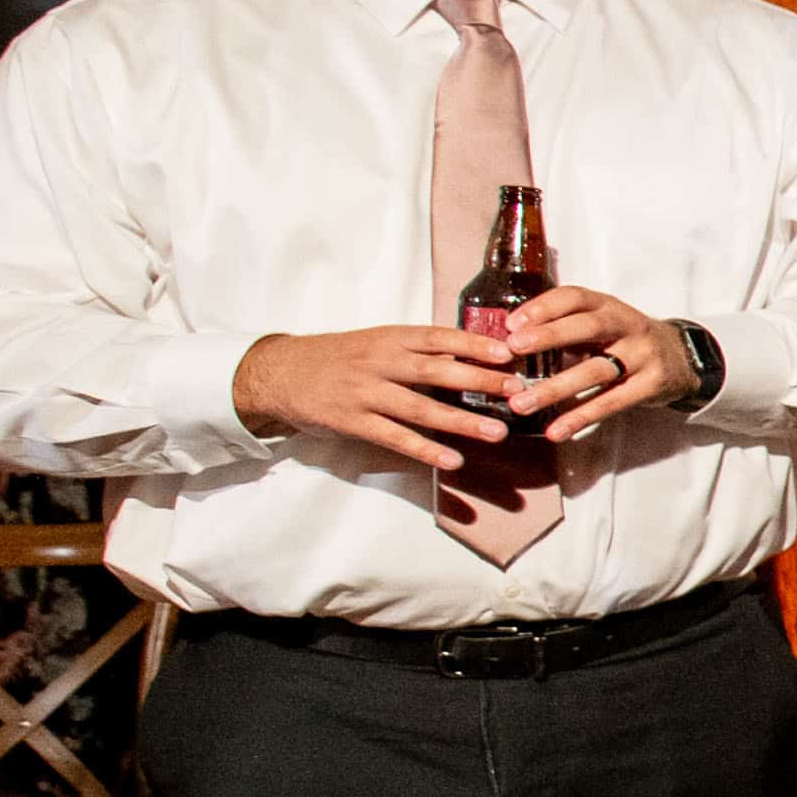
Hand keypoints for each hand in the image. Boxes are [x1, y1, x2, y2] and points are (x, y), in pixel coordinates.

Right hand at [231, 323, 526, 470]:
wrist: (280, 372)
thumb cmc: (341, 357)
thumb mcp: (378, 342)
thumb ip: (419, 350)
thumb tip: (472, 355)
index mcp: (391, 338)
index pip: (438, 337)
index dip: (474, 343)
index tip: (509, 351)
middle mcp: (380, 362)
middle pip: (435, 370)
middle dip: (479, 380)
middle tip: (517, 390)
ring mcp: (365, 393)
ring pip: (419, 406)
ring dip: (461, 421)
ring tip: (497, 433)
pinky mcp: (353, 421)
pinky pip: (394, 437)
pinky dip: (424, 449)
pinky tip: (452, 459)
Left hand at [476, 283, 701, 441]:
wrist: (684, 357)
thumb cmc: (626, 340)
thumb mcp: (601, 324)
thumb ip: (564, 328)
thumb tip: (508, 340)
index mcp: (608, 306)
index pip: (575, 297)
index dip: (543, 308)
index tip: (511, 324)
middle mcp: (628, 325)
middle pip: (588, 327)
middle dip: (549, 336)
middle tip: (513, 349)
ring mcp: (643, 355)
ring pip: (596, 370)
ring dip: (555, 388)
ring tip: (521, 404)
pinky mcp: (652, 384)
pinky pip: (613, 402)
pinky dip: (582, 417)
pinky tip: (556, 430)